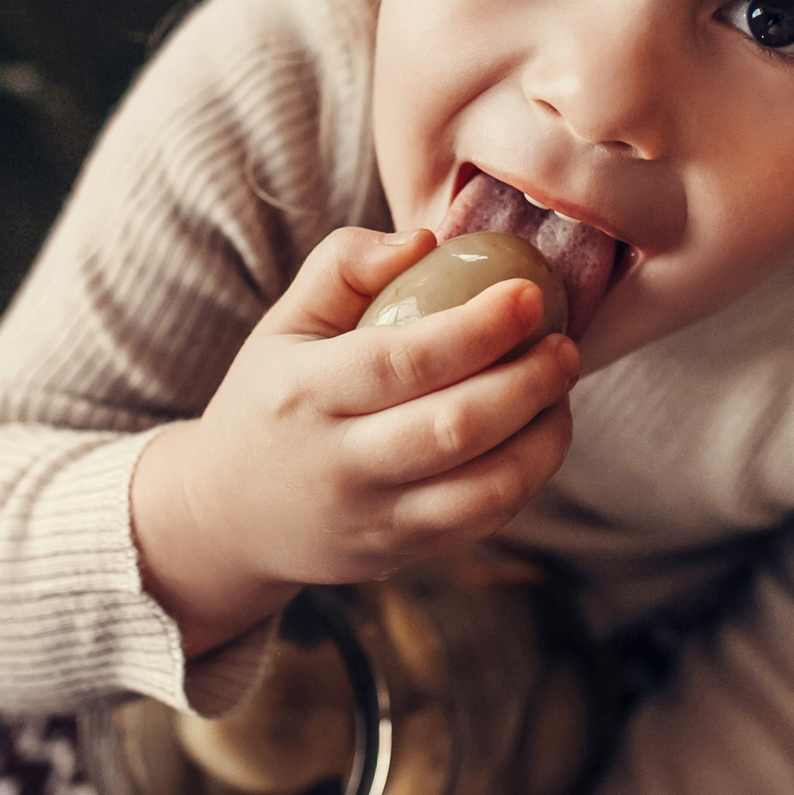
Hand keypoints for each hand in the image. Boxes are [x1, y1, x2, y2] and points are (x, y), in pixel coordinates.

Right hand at [132, 226, 579, 653]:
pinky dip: (527, 477)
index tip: (529, 295)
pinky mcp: (400, 553)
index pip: (402, 362)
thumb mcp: (283, 323)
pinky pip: (483, 522)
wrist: (229, 516)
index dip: (477, 329)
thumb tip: (424, 240)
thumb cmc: (272, 399)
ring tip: (560, 390)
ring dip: (542, 438)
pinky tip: (537, 434)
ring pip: (481, 489)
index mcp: (304, 393)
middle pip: (453, 429)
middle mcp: (338, 464)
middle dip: (527, 383)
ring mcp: (372, 518)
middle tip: (564, 347)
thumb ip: (344, 266)